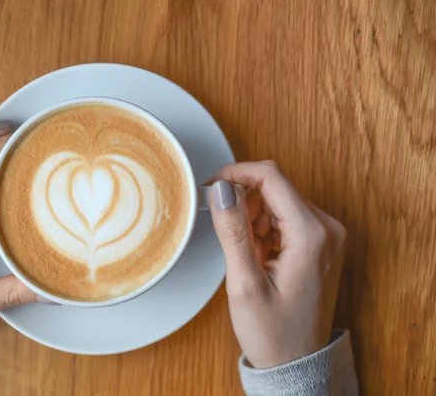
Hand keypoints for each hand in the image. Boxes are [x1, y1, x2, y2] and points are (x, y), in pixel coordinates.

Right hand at [209, 161, 346, 367]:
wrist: (297, 363)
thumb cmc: (274, 333)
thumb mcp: (245, 284)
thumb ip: (233, 232)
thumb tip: (221, 189)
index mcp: (312, 235)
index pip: (272, 177)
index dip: (236, 174)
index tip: (211, 187)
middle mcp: (326, 228)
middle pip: (276, 186)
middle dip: (243, 201)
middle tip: (227, 235)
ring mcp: (326, 235)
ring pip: (278, 200)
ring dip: (253, 217)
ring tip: (245, 254)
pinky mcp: (319, 243)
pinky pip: (285, 217)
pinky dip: (263, 228)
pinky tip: (257, 256)